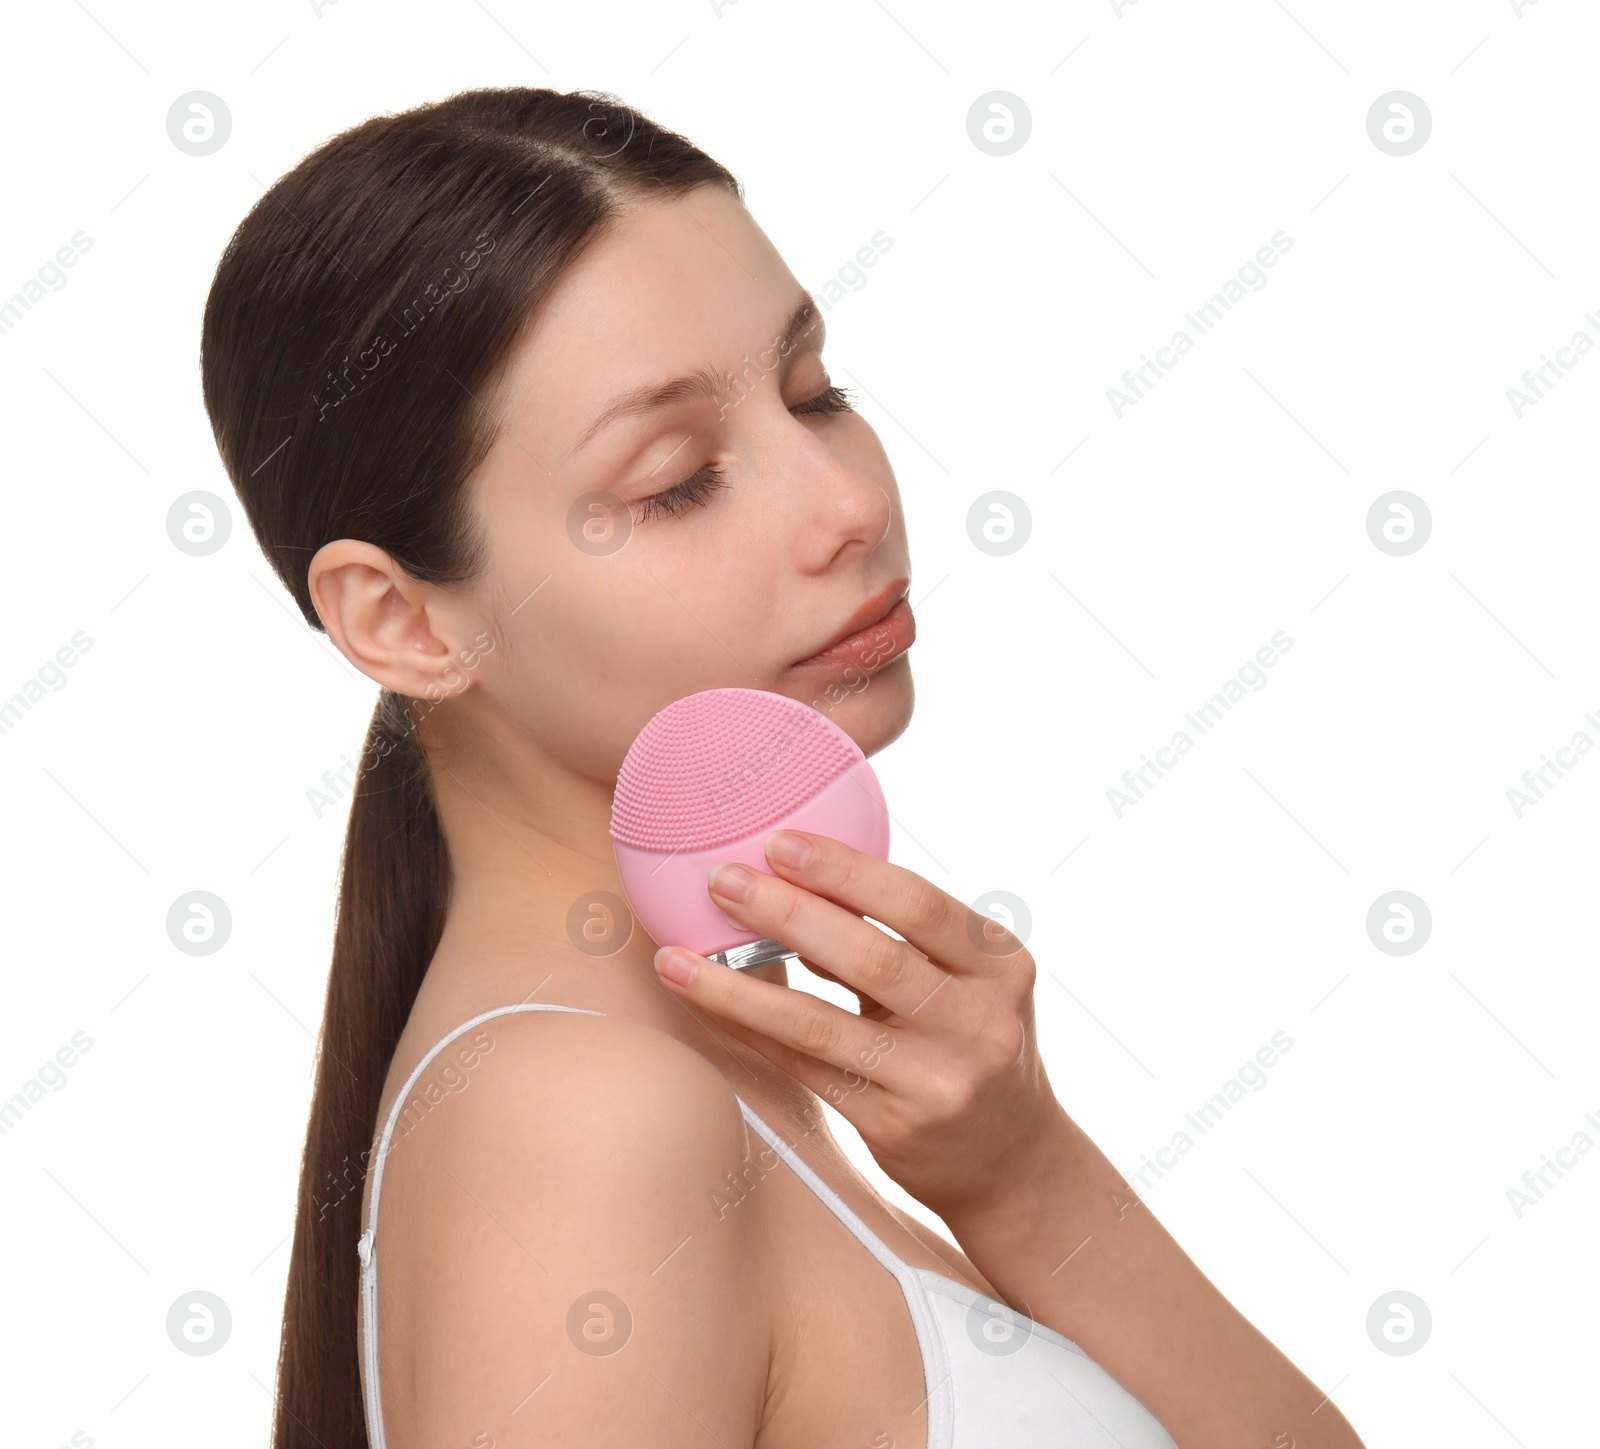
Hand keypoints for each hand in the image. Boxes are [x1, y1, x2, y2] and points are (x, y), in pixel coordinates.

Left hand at [651, 828, 1068, 1222]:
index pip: (919, 904)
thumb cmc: (971, 1043)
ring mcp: (938, 1081)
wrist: (1012, 1160)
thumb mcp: (965, 981)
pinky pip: (805, 1068)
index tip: (780, 843)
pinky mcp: (894, 1126)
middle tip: (723, 880)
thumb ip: (900, 936)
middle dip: (787, 913)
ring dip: (741, 986)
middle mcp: (979, 1023)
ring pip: (822, 1024)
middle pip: (872, 958)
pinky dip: (750, 1030)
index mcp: (1000, 965)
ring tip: (679, 955)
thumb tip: (796, 879)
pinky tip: (706, 1003)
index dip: (846, 870)